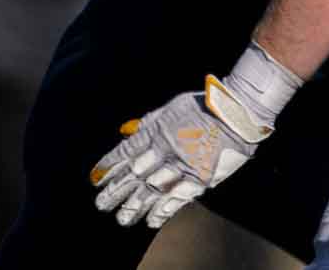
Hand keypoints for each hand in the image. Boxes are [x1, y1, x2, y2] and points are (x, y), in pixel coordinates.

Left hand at [90, 80, 267, 229]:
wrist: (234, 114)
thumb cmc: (201, 106)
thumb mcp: (169, 108)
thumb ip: (147, 122)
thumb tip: (125, 130)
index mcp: (156, 130)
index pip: (125, 151)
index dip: (108, 166)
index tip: (94, 179)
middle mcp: (165, 149)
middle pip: (135, 174)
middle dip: (116, 190)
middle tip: (101, 204)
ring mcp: (182, 166)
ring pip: (152, 190)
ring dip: (135, 205)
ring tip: (121, 219)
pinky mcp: (200, 178)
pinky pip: (177, 198)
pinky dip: (163, 211)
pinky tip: (150, 221)